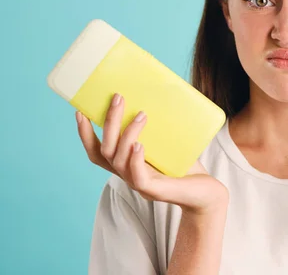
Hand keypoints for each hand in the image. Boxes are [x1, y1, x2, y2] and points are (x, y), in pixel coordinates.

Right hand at [76, 93, 228, 215]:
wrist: (207, 193)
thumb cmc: (187, 166)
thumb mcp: (168, 144)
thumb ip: (157, 128)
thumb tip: (156, 94)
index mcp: (127, 164)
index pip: (97, 152)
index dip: (85, 134)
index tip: (80, 112)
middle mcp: (128, 175)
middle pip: (105, 151)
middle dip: (109, 123)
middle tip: (118, 98)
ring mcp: (139, 184)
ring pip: (119, 161)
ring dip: (127, 134)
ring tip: (141, 115)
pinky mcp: (154, 191)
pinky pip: (137, 178)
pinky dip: (136, 160)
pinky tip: (140, 146)